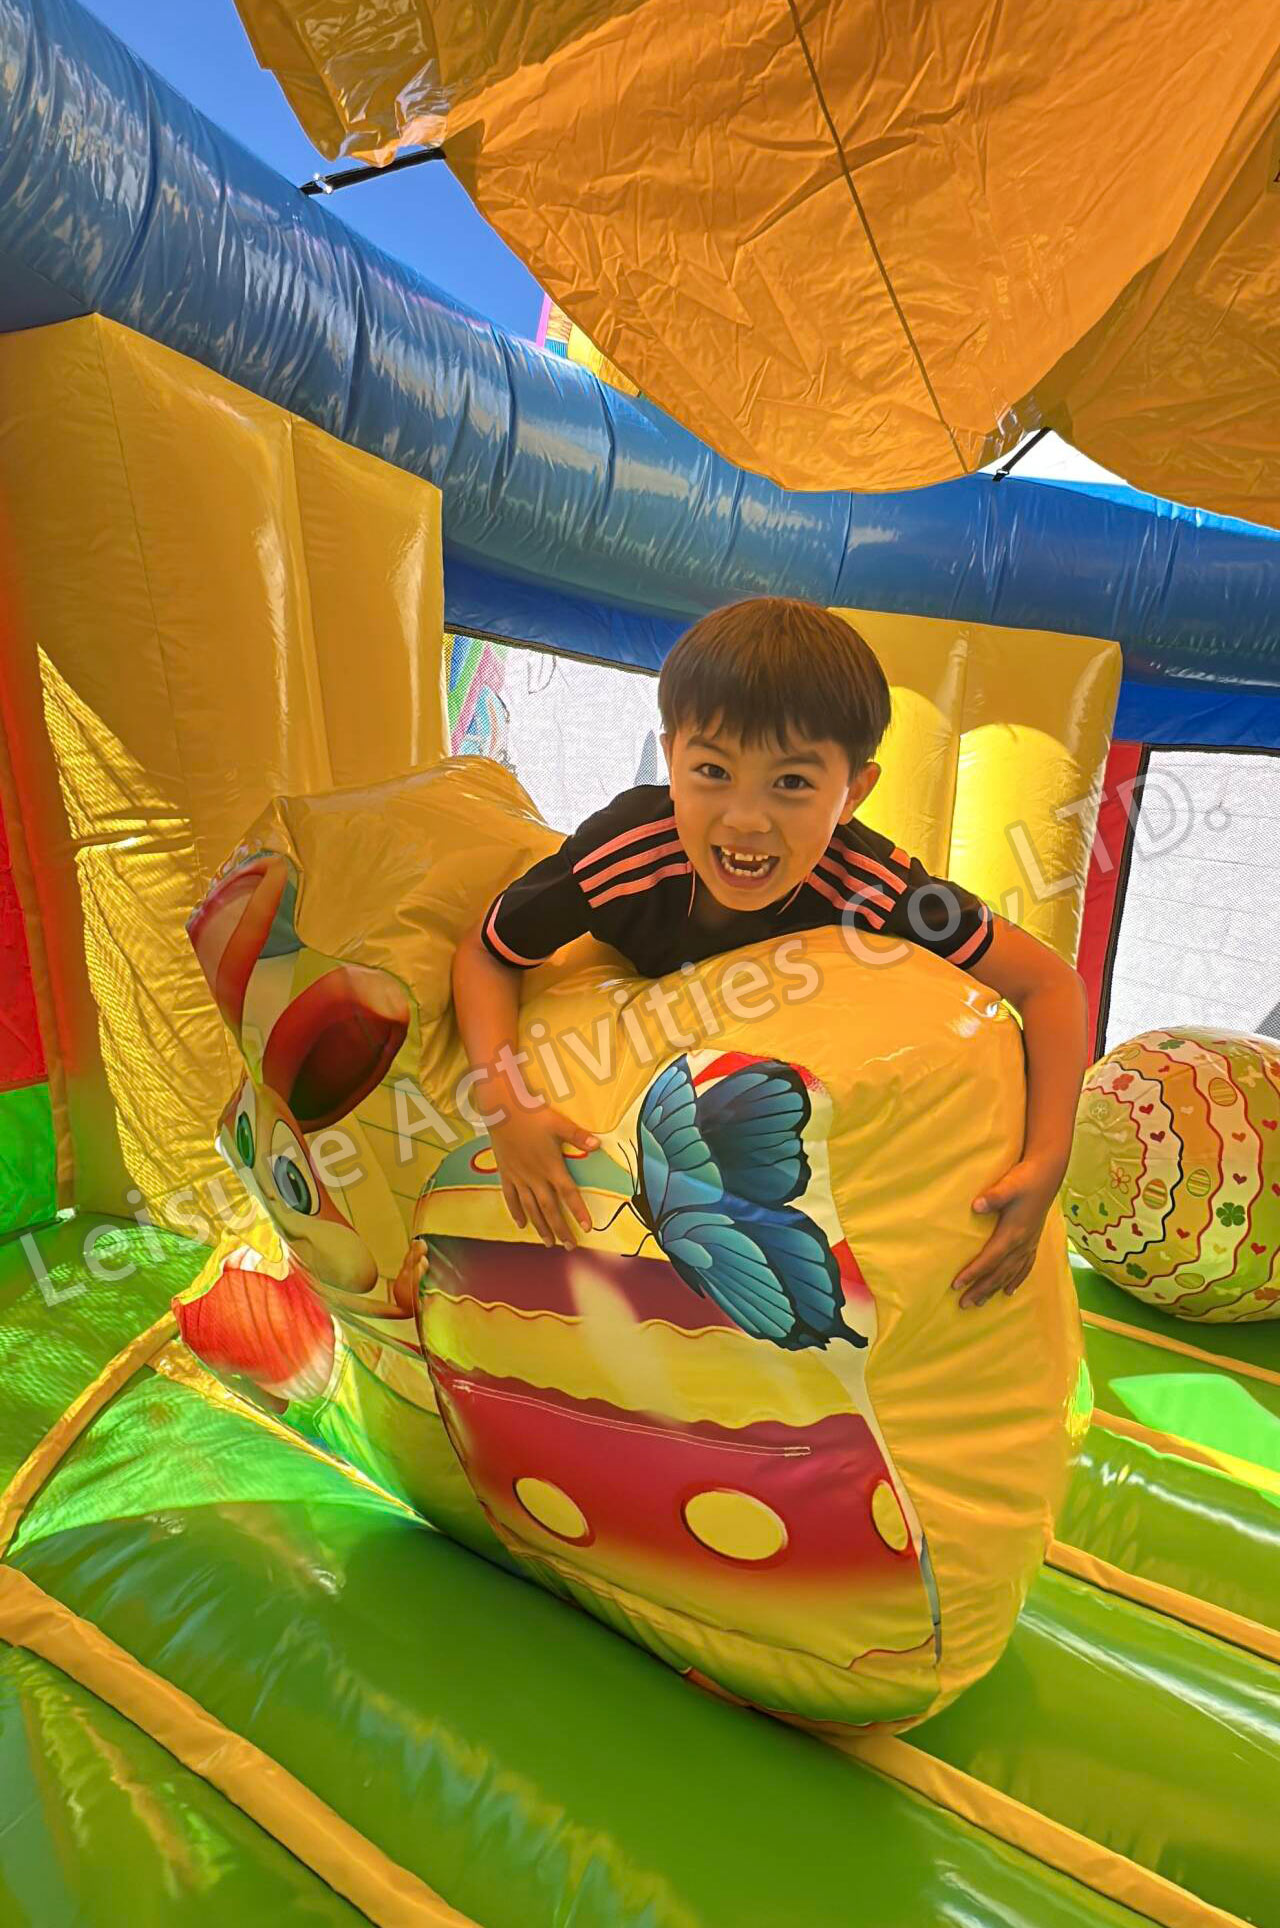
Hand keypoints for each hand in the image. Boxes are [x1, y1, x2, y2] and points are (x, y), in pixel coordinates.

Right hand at [490, 1108, 598, 1249]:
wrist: (502, 1111)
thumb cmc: (532, 1115)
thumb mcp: (559, 1123)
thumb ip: (578, 1136)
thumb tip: (598, 1145)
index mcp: (551, 1166)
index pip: (568, 1193)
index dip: (578, 1211)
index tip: (586, 1228)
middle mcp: (535, 1177)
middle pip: (549, 1208)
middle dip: (560, 1228)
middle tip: (568, 1245)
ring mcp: (519, 1178)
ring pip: (531, 1208)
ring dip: (540, 1227)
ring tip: (548, 1243)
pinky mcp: (506, 1174)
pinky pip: (511, 1198)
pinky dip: (516, 1212)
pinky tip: (521, 1225)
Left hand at [951, 1158, 1061, 1309]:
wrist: (1047, 1175)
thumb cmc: (1025, 1179)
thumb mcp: (1008, 1185)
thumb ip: (993, 1196)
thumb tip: (976, 1206)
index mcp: (1013, 1233)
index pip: (989, 1259)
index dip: (973, 1273)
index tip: (956, 1285)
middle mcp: (1022, 1244)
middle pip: (998, 1273)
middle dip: (981, 1289)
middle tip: (963, 1304)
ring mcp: (1029, 1244)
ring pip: (1010, 1274)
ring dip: (994, 1289)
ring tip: (979, 1303)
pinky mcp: (1033, 1241)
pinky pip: (1025, 1267)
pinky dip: (1016, 1280)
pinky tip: (1008, 1291)